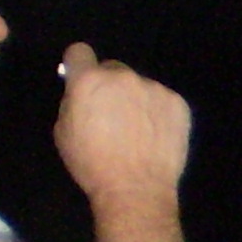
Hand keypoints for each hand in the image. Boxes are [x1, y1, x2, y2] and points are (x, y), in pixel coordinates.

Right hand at [55, 44, 192, 241]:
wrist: (136, 189)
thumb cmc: (92, 165)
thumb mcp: (64, 132)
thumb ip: (73, 103)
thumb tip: (81, 93)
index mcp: (89, 81)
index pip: (80, 52)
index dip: (79, 65)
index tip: (83, 79)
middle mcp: (123, 76)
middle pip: (113, 71)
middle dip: (110, 87)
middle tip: (113, 116)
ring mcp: (154, 88)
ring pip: (140, 87)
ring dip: (137, 101)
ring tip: (139, 133)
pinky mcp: (177, 103)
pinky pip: (163, 101)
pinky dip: (159, 114)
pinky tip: (156, 137)